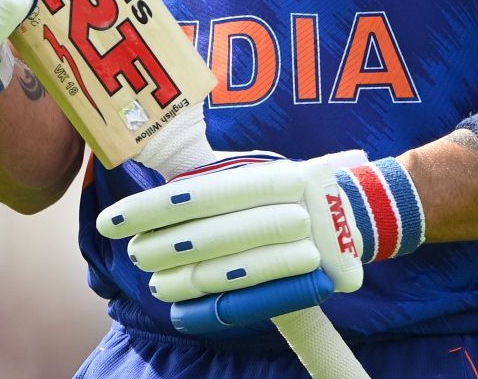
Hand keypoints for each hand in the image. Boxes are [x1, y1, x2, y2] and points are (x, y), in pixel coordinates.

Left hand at [96, 151, 425, 332]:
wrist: (365, 212)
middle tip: (134, 252)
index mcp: (270, 175)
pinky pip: (247, 301)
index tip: (113, 221)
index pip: (197, 193)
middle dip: (162, 246)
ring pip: (224, 269)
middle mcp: (285, 209)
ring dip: (181, 278)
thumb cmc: (299, 188)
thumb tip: (163, 181)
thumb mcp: (265, 169)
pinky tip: (180, 309)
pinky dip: (209, 309)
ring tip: (154, 280)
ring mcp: (300, 247)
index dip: (150, 208)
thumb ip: (221, 177)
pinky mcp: (306, 280)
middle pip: (206, 235)